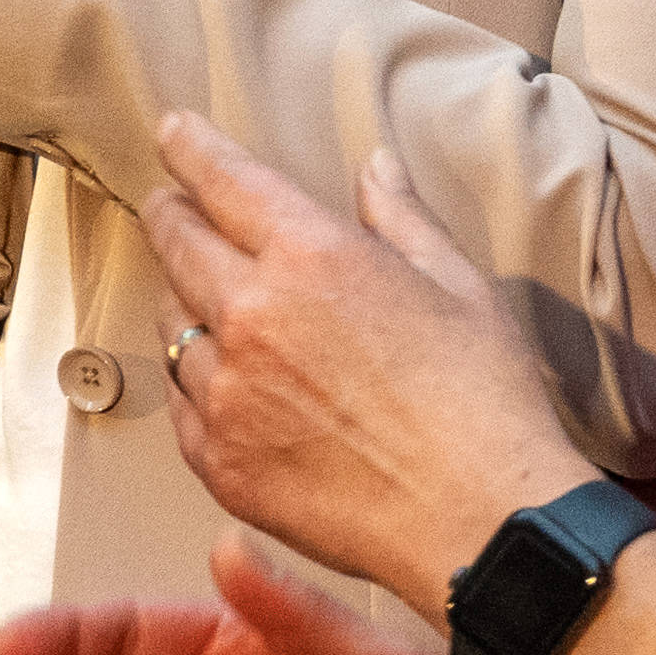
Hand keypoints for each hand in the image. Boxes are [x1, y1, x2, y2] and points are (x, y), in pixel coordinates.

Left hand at [147, 113, 599, 601]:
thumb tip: (375, 167)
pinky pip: (182, 400)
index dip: (189, 150)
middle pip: (176, 243)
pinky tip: (225, 381)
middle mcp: (251, 316)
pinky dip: (195, 381)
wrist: (480, 520)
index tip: (171, 134)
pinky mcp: (218, 459)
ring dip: (184, 302)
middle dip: (170, 215)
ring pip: (172, 324)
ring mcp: (226, 392)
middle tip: (172, 207)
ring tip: (210, 301)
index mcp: (311, 257)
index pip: (223, 180)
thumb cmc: (485, 401)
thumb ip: (401, 218)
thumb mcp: (459, 286)